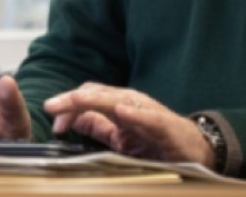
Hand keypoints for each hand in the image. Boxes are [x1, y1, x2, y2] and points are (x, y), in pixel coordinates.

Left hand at [43, 82, 212, 166]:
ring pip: (119, 100)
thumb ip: (97, 127)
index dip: (68, 107)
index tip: (54, 124)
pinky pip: (149, 118)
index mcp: (119, 106)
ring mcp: (148, 113)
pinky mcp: (165, 127)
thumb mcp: (120, 137)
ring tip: (76, 99)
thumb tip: (70, 119)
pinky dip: (135, 114)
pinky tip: (121, 111)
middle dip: (73, 100)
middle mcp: (131, 103)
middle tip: (51, 106)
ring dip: (96, 99)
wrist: (195, 150)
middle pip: (98, 95)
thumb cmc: (156, 142)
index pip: (88, 99)